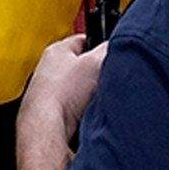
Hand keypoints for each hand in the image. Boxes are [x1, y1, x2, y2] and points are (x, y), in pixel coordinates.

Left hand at [21, 33, 106, 147]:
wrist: (48, 129)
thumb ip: (110, 49)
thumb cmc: (62, 95)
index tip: (111, 51)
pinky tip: (89, 114)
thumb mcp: (96, 62)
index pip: (82, 40)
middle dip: (97, 71)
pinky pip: (76, 108)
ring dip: (91, 94)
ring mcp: (49, 93)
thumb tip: (120, 47)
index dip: (99, 44)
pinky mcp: (53, 113)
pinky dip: (84, 110)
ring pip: (80, 89)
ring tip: (97, 98)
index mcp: (56, 51)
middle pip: (82, 66)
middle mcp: (48, 70)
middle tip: (107, 77)